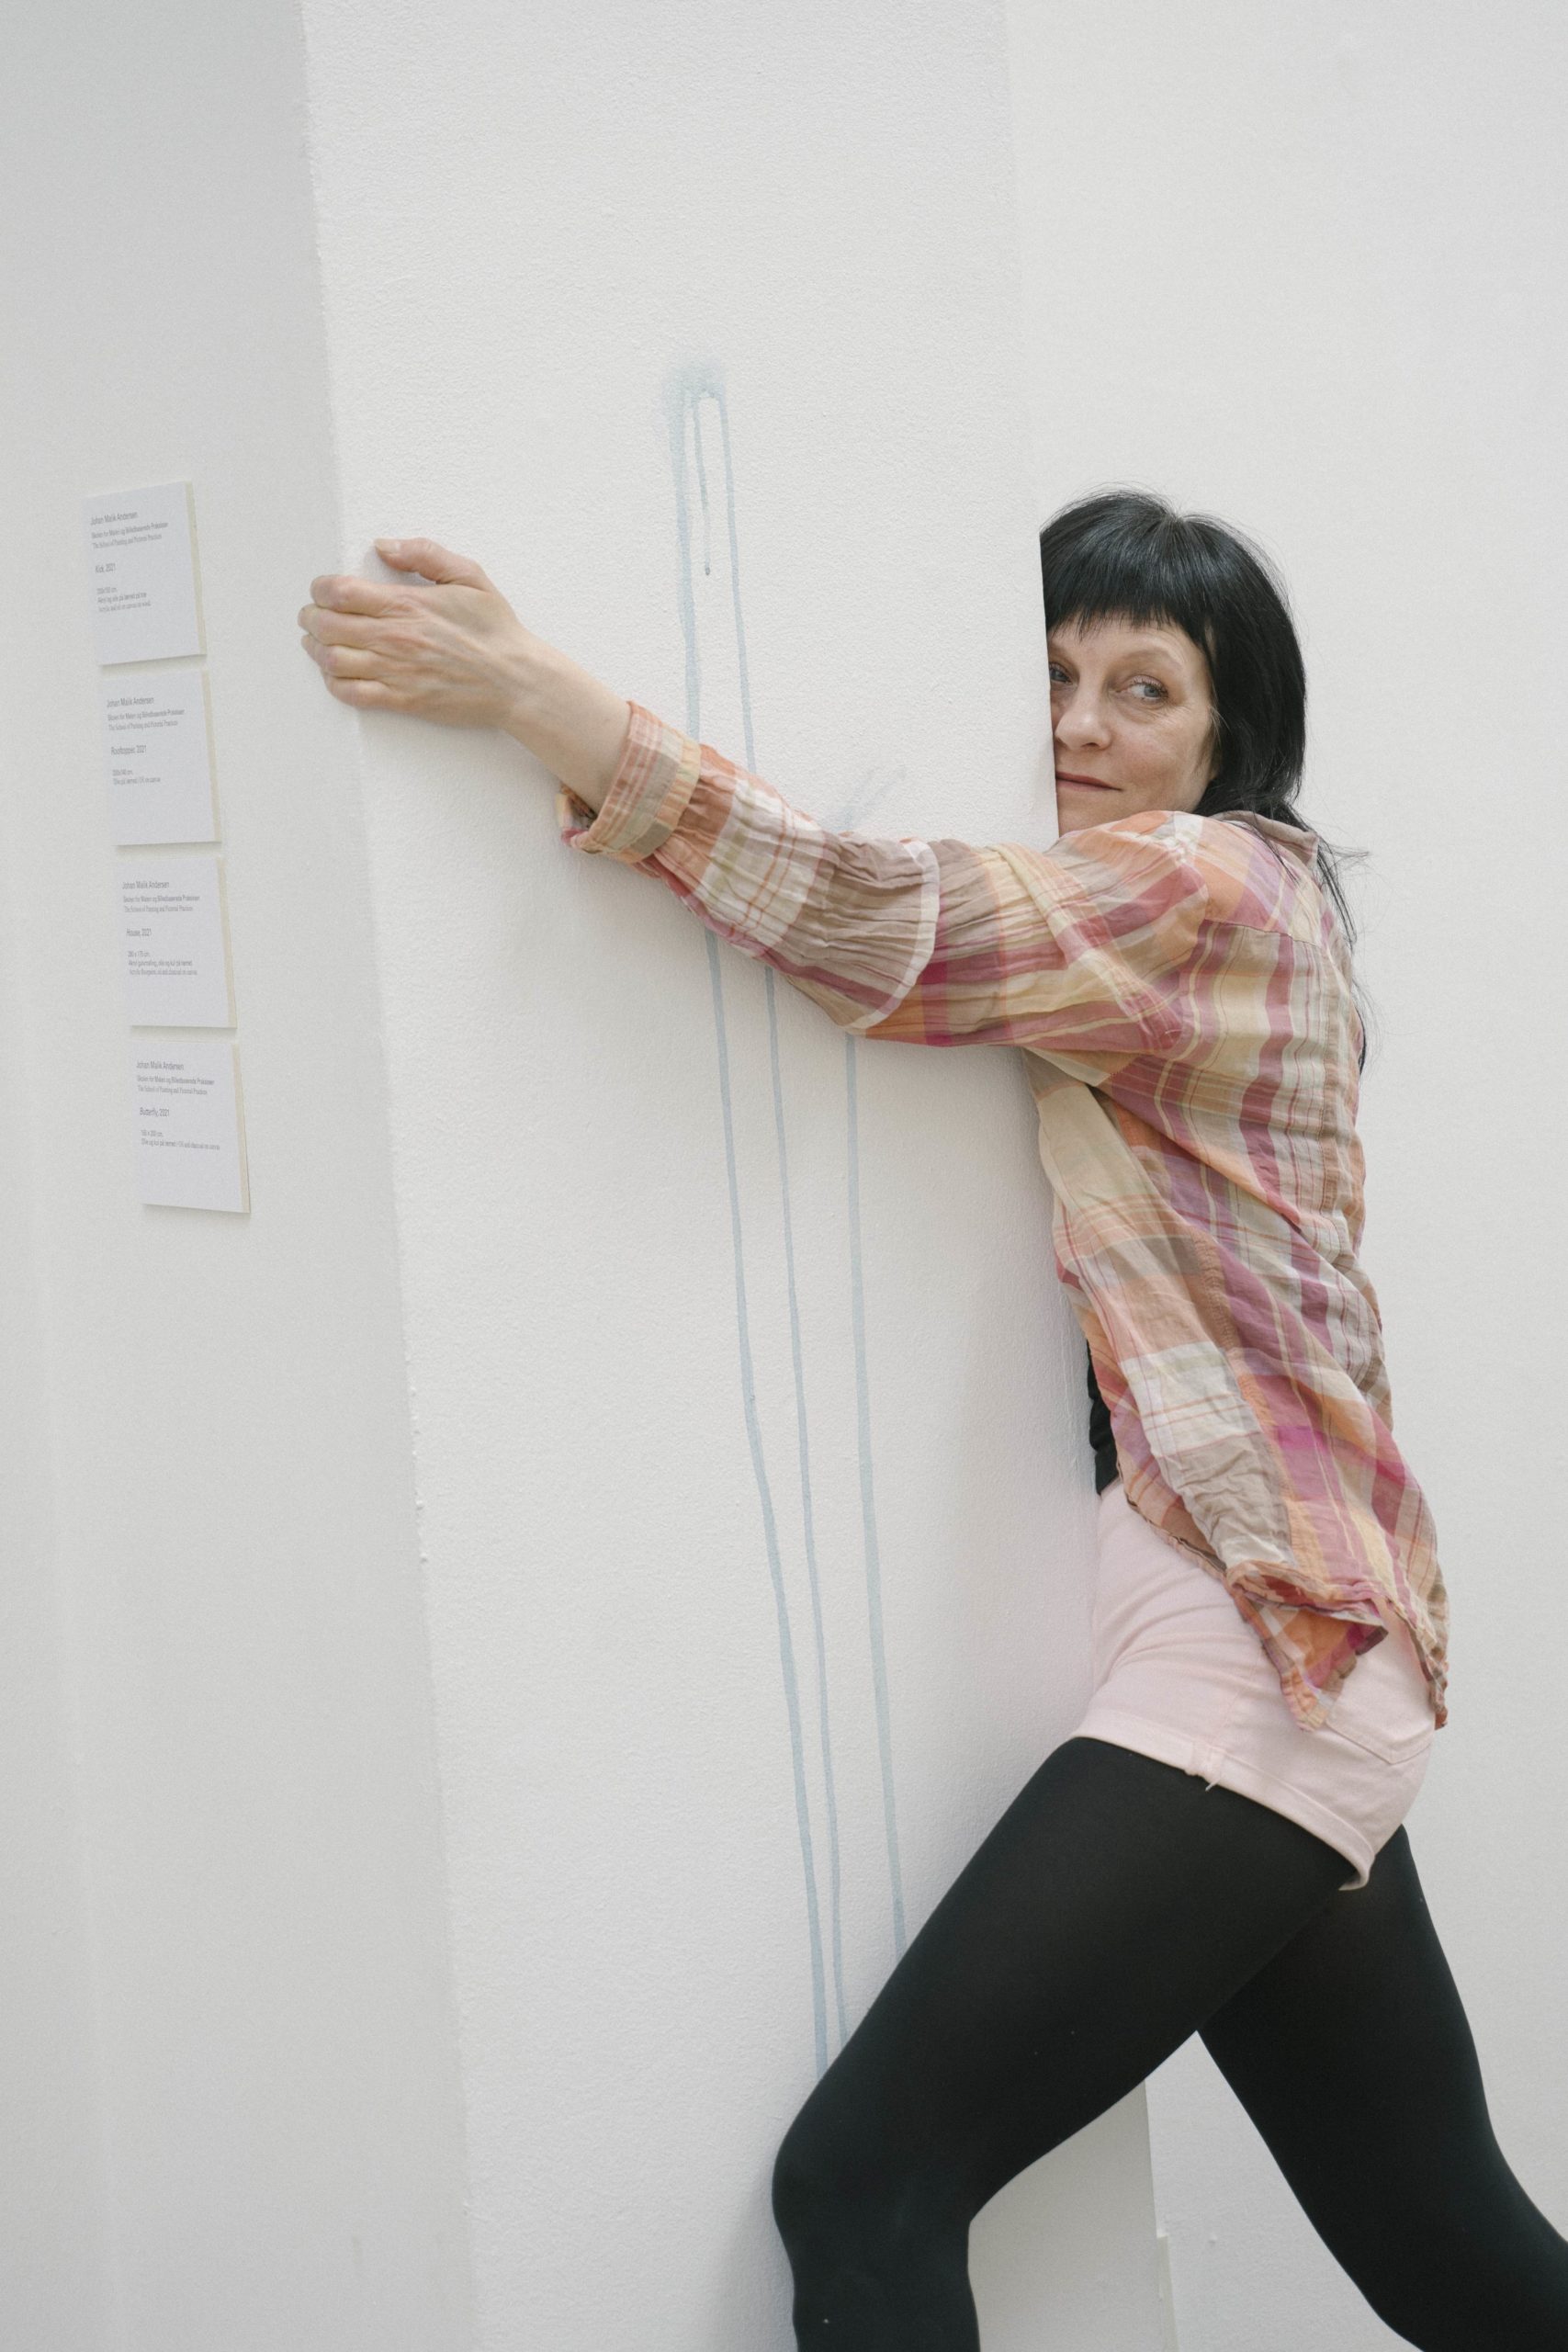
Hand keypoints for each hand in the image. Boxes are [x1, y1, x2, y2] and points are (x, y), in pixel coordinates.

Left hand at [298, 537, 536, 729]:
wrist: (516, 680)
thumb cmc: (495, 630)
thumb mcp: (469, 576)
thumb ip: (424, 554)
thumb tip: (384, 546)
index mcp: (407, 604)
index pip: (340, 592)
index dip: (320, 588)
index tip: (321, 589)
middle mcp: (394, 638)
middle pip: (327, 625)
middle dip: (311, 617)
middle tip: (311, 615)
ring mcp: (396, 671)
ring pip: (332, 660)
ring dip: (316, 650)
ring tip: (317, 643)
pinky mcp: (402, 700)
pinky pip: (351, 694)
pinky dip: (334, 683)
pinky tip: (336, 674)